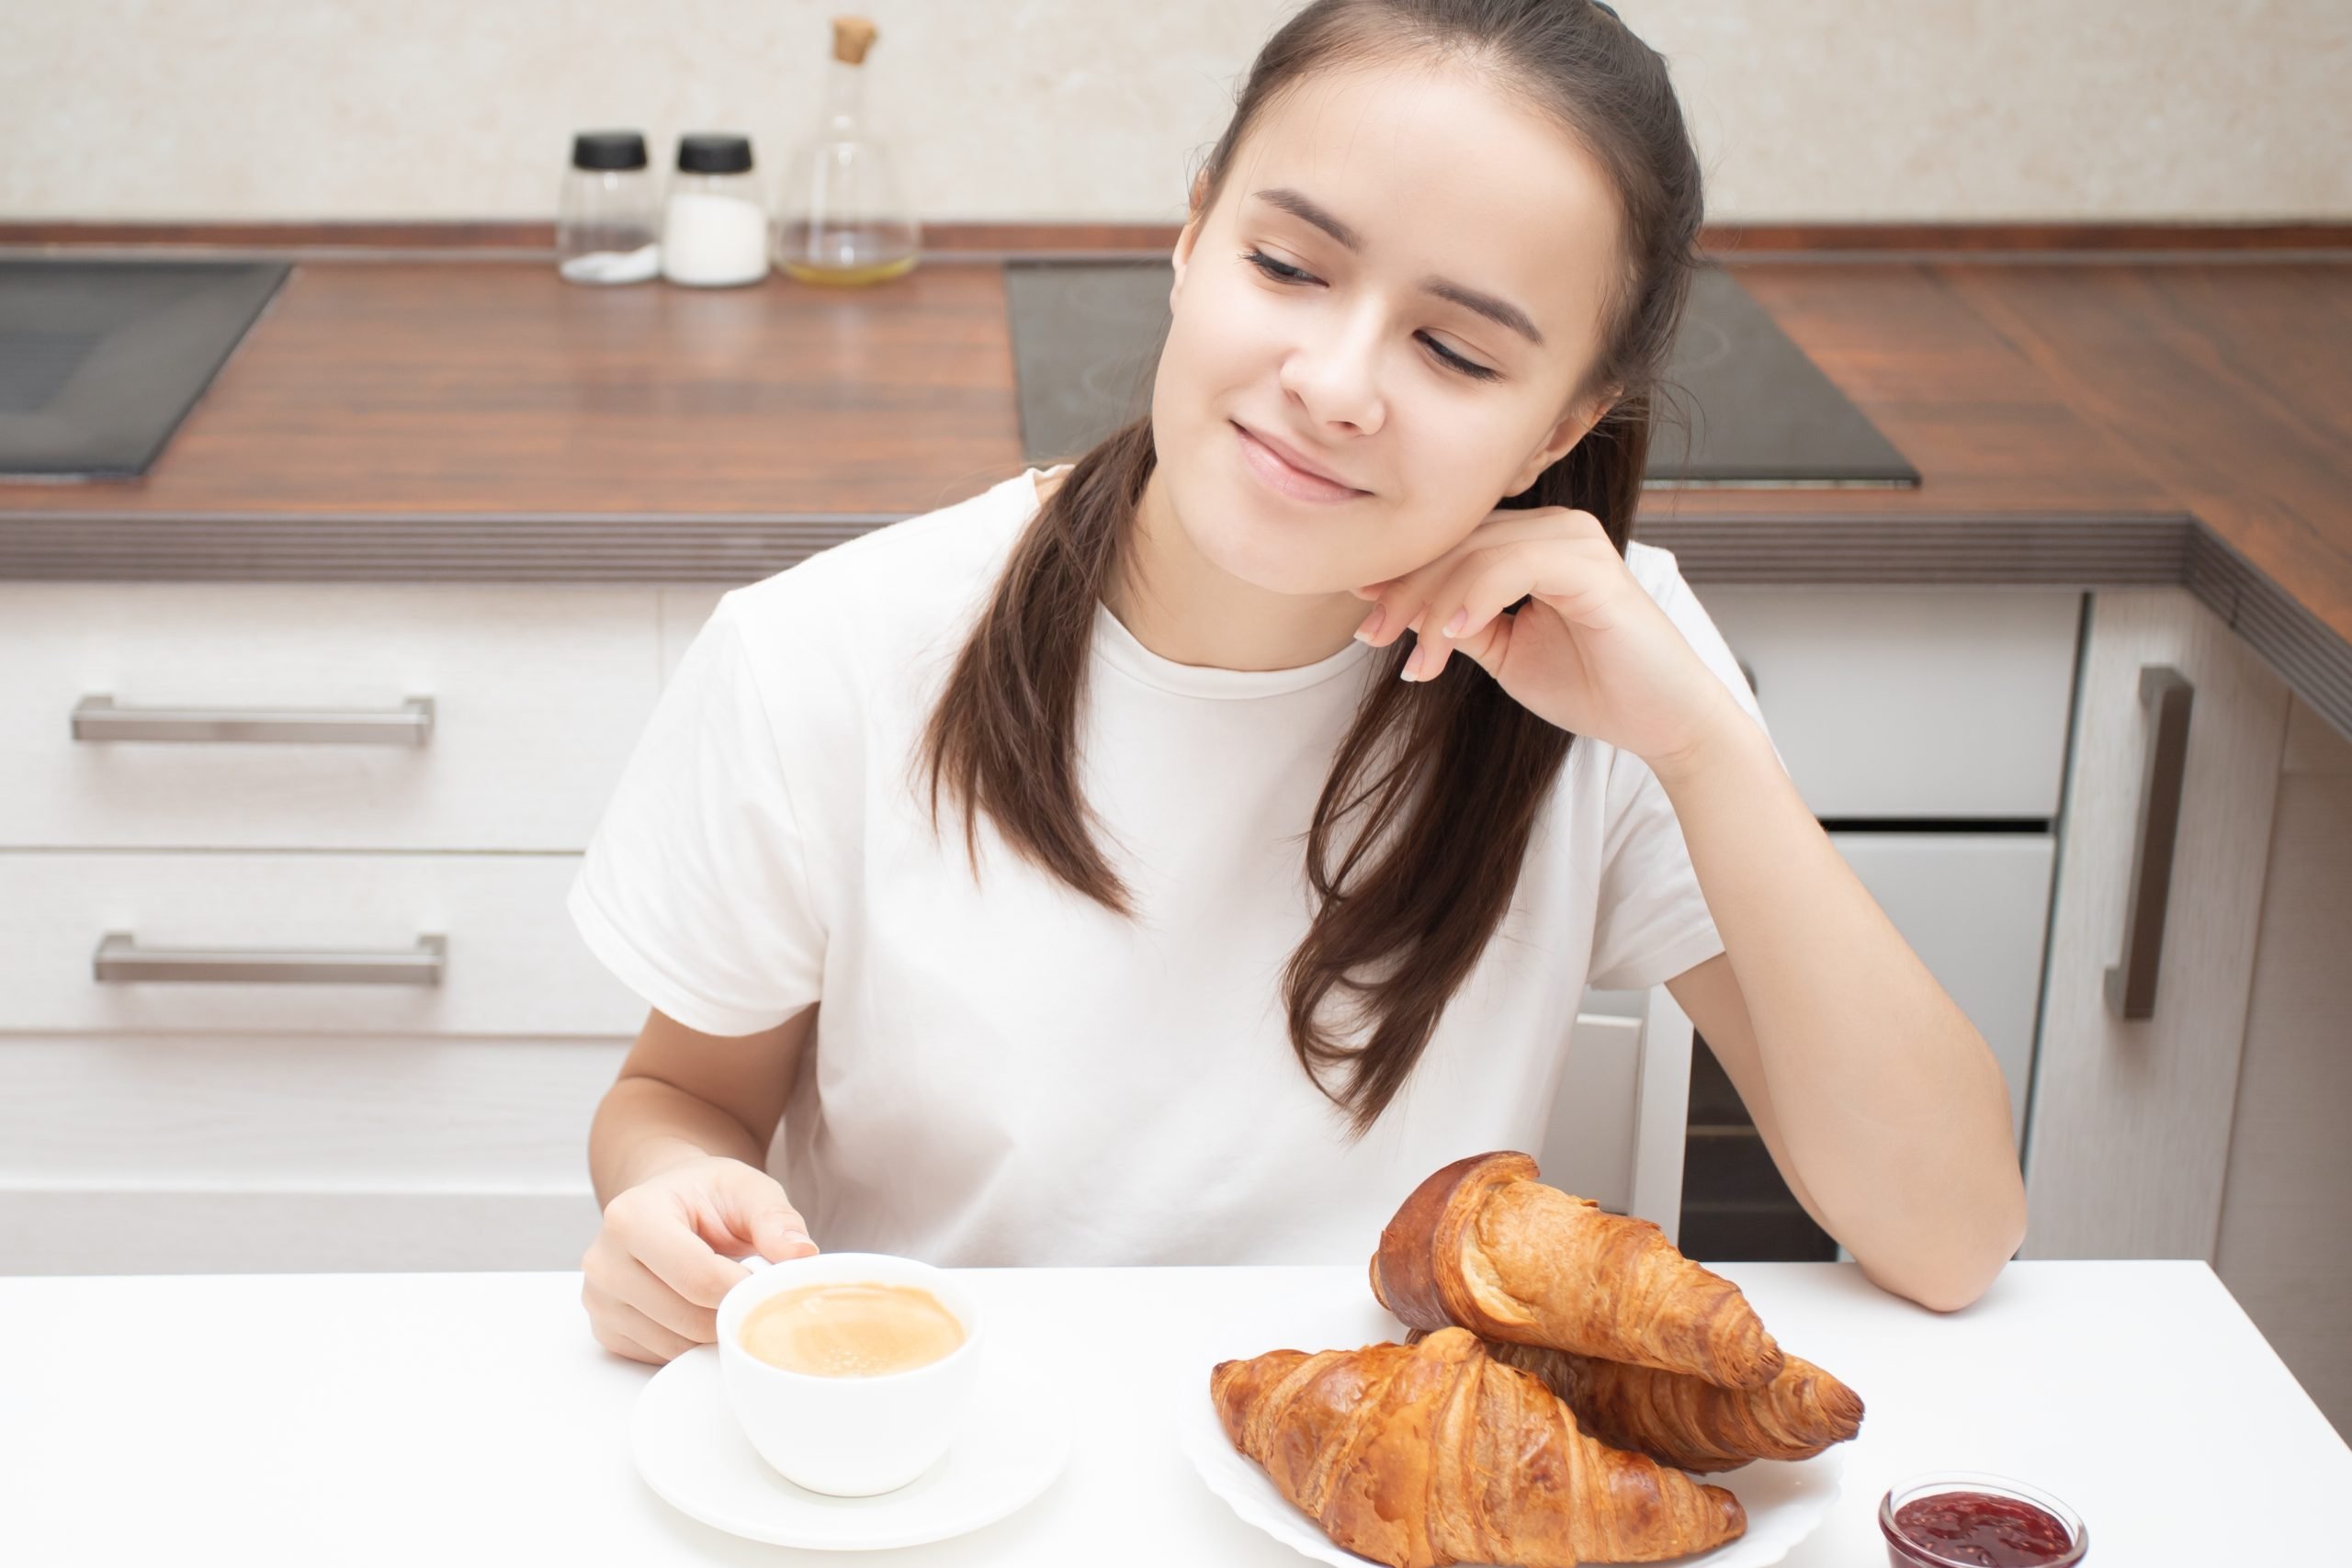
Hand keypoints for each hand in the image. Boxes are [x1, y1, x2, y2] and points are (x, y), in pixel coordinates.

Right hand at [580, 1154, 818, 1365]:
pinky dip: (692, 1343)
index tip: (768, 1281)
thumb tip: (801, 1255)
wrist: (668, 1203)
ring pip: (677, 1346)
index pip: (699, 1278)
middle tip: (751, 1287)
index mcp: (632, 1217)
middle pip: (688, 1318)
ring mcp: (600, 1301)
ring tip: (725, 1293)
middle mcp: (604, 1261)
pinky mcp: (607, 1331)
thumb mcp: (747, 1189)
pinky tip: (700, 1309)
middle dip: (733, 1311)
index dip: (745, 1288)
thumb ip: (776, 1219)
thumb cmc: (706, 1195)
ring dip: (715, 1331)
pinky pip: (662, 1358)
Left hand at [1353, 505, 1741, 772]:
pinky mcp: (1593, 567)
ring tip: (1413, 653)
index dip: (1403, 575)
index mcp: (1535, 542)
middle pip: (1457, 543)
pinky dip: (1475, 599)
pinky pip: (1515, 567)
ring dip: (1433, 604)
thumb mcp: (1506, 652)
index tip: (1363, 613)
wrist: (1663, 722)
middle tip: (1371, 634)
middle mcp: (1556, 528)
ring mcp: (1576, 541)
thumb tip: (1397, 609)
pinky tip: (1451, 636)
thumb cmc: (1593, 686)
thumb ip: (1461, 623)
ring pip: (1477, 553)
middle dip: (1405, 590)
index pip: (1455, 544)